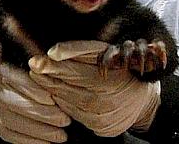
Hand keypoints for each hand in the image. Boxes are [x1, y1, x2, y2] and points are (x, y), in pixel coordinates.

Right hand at [0, 63, 70, 142]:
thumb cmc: (7, 67)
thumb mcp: (19, 55)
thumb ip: (34, 59)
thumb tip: (50, 66)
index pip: (15, 80)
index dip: (34, 90)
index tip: (52, 98)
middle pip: (14, 104)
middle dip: (42, 114)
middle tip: (64, 120)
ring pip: (12, 122)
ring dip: (39, 131)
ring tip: (60, 135)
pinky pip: (9, 135)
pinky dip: (28, 141)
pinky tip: (45, 142)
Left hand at [28, 41, 160, 136]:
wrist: (144, 100)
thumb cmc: (123, 69)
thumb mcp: (107, 52)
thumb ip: (81, 51)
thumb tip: (53, 52)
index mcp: (115, 79)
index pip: (78, 72)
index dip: (56, 66)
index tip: (39, 59)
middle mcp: (110, 101)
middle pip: (71, 87)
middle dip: (50, 76)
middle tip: (34, 66)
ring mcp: (106, 117)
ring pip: (70, 102)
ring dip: (52, 89)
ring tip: (40, 78)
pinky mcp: (102, 128)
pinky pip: (75, 114)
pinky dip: (63, 103)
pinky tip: (55, 93)